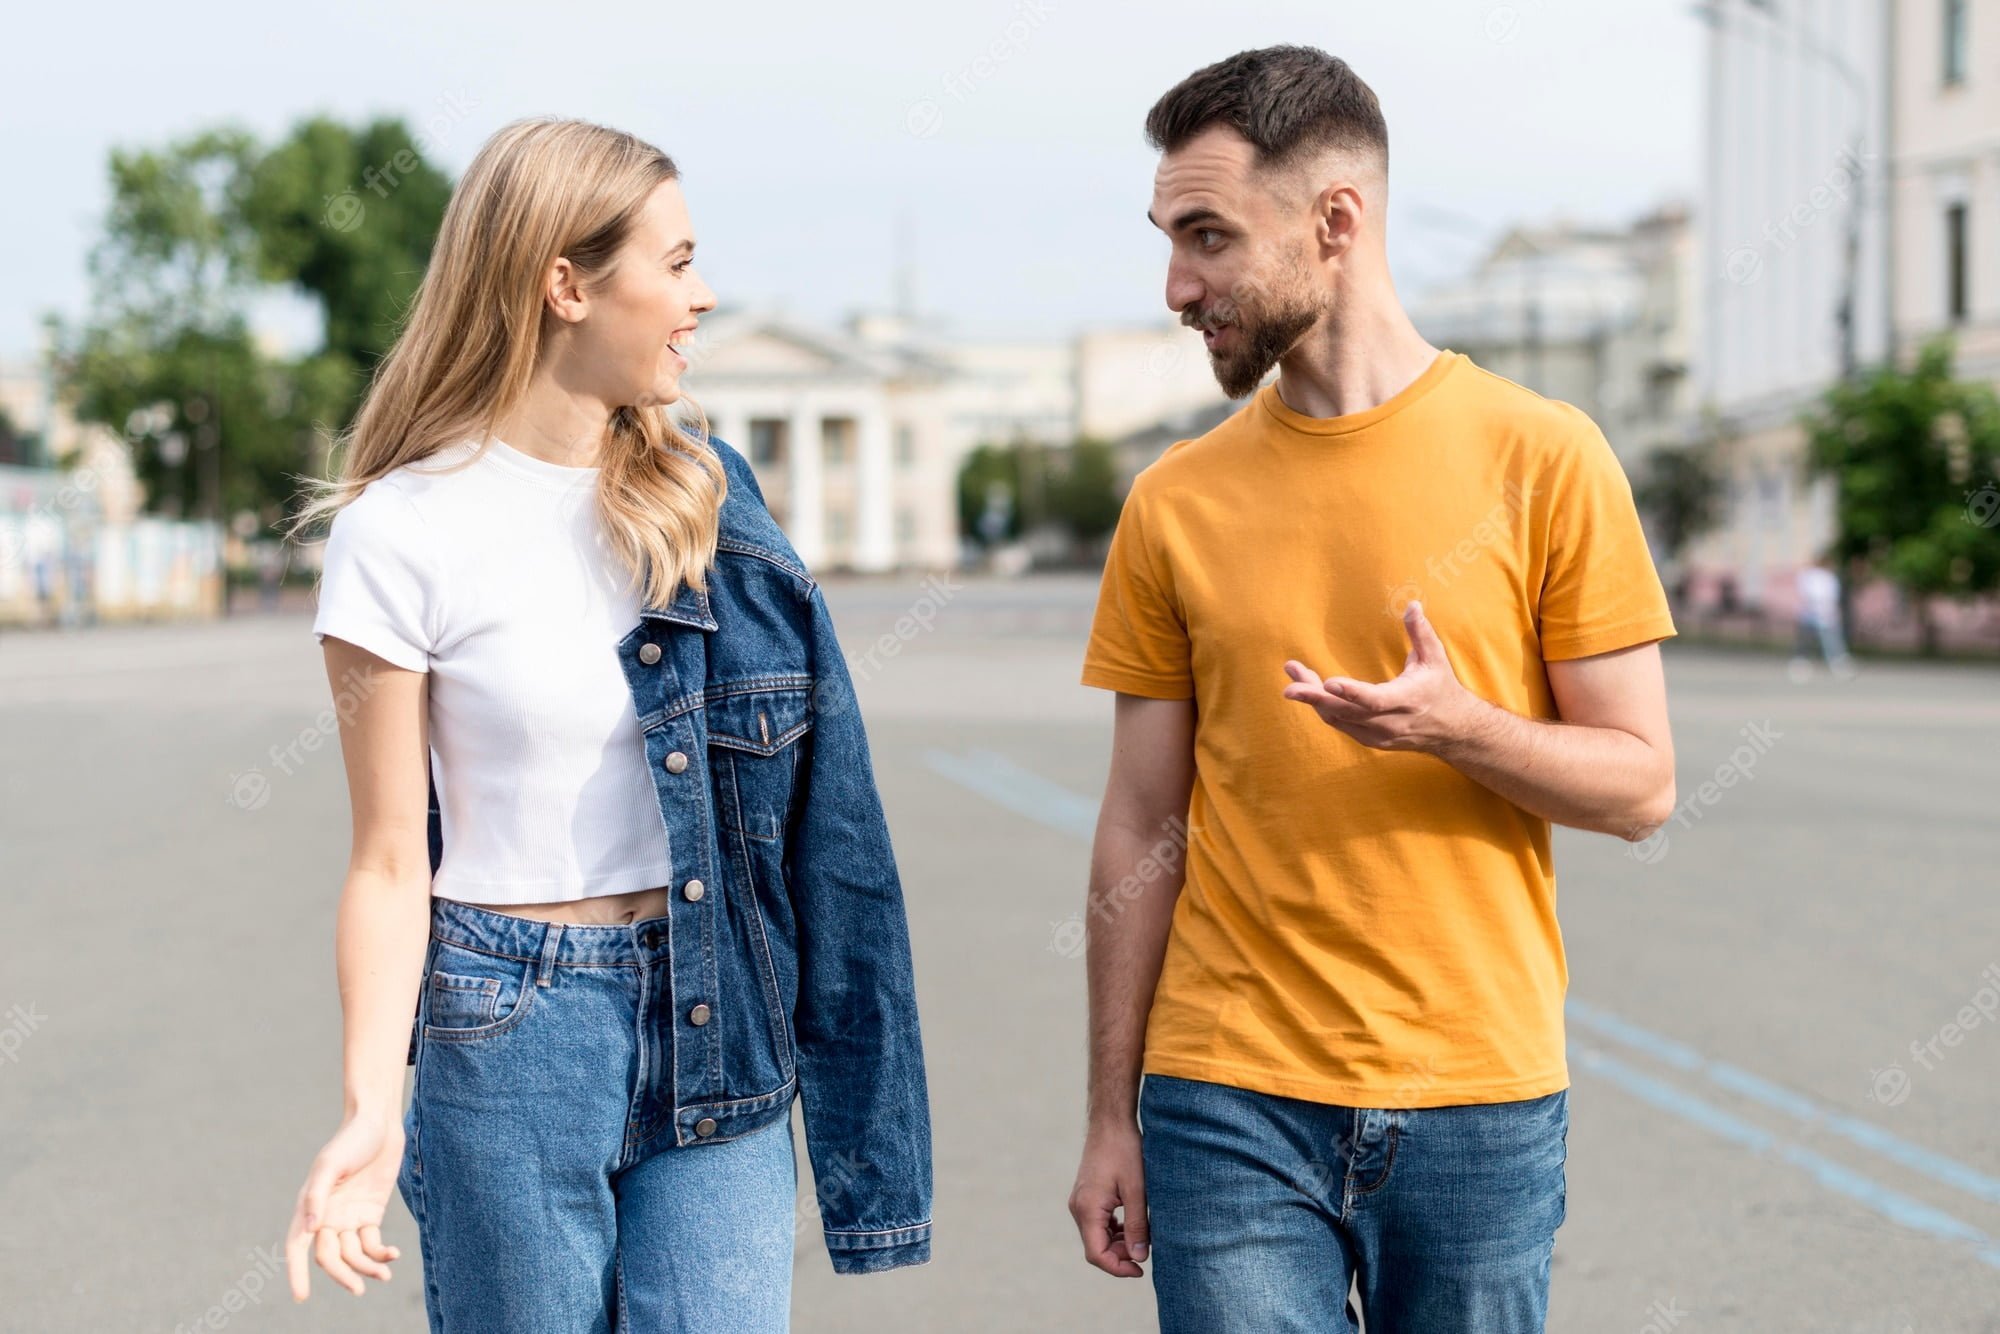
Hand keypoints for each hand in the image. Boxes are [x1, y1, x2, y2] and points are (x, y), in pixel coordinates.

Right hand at [285, 1113, 404, 1300]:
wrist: (380, 1122)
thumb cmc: (351, 1139)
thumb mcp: (330, 1164)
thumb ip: (316, 1196)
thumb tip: (309, 1228)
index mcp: (309, 1207)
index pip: (297, 1247)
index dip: (296, 1272)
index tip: (301, 1296)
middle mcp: (326, 1217)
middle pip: (329, 1257)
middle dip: (342, 1275)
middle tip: (359, 1289)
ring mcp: (349, 1218)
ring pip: (353, 1255)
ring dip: (366, 1267)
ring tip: (385, 1274)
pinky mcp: (370, 1215)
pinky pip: (371, 1243)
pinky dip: (381, 1253)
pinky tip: (393, 1255)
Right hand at [1069, 1121, 1148, 1276]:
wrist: (1110, 1122)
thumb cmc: (1124, 1151)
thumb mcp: (1137, 1190)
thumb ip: (1137, 1226)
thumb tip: (1138, 1258)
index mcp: (1088, 1209)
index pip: (1097, 1254)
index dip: (1118, 1268)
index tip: (1141, 1269)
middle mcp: (1078, 1208)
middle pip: (1096, 1248)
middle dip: (1120, 1255)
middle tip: (1146, 1248)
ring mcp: (1080, 1202)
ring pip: (1097, 1237)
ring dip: (1119, 1243)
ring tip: (1143, 1235)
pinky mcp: (1087, 1196)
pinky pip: (1098, 1223)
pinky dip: (1114, 1230)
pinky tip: (1133, 1223)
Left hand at [1281, 601, 1480, 752]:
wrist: (1453, 731)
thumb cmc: (1441, 688)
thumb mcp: (1435, 659)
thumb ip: (1421, 633)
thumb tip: (1412, 604)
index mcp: (1407, 700)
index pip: (1374, 700)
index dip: (1351, 693)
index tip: (1328, 682)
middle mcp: (1390, 722)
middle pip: (1346, 713)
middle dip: (1315, 698)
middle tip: (1289, 687)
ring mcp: (1378, 735)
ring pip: (1337, 719)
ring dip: (1313, 699)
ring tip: (1293, 675)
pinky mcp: (1370, 740)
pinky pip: (1339, 724)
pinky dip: (1323, 707)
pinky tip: (1310, 689)